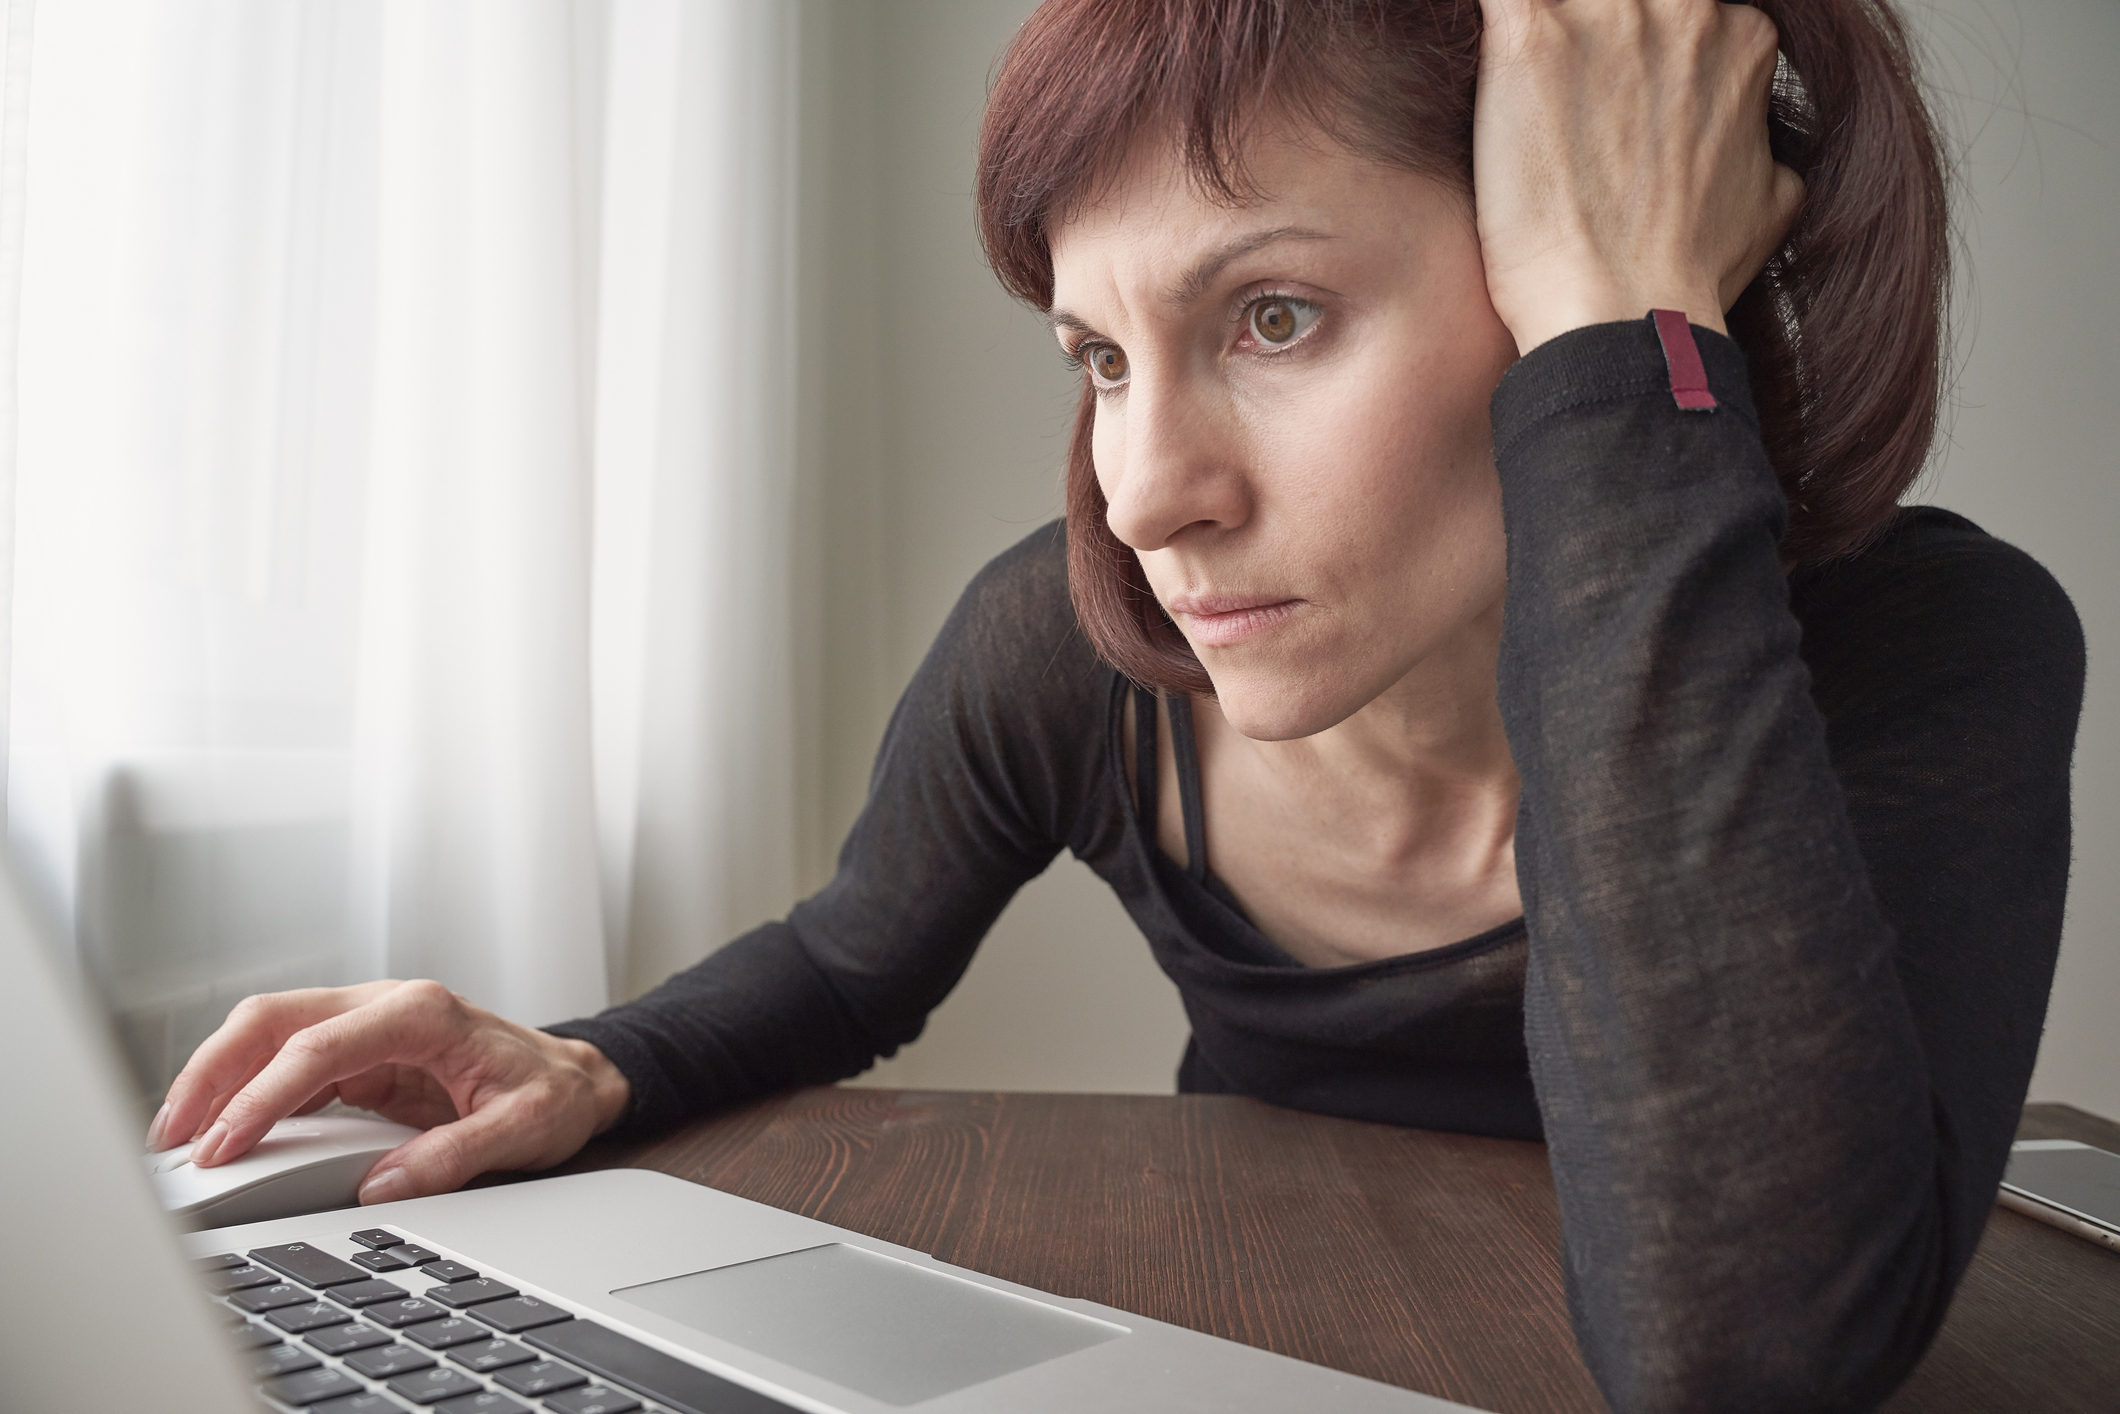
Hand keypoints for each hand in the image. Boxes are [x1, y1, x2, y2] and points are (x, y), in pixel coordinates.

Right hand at [146, 979, 630, 1203]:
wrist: (576, 1077)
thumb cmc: (553, 1093)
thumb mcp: (522, 1128)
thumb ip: (453, 1156)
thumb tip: (380, 1186)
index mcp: (423, 1014)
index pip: (319, 1047)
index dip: (263, 1095)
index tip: (227, 1145)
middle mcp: (387, 1005)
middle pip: (273, 1019)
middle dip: (213, 1073)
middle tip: (174, 1138)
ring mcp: (369, 1022)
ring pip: (268, 1031)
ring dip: (217, 1077)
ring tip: (178, 1136)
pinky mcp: (360, 1050)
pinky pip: (287, 1059)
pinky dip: (245, 1089)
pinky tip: (222, 1127)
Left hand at [1472, 0, 1804, 352]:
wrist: (1621, 314)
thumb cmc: (1684, 277)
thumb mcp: (1770, 199)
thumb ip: (1755, 143)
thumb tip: (1748, 146)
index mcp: (1740, 37)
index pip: (1670, 13)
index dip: (1626, 56)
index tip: (1598, 101)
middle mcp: (1683, 8)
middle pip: (1613, 1)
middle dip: (1581, 43)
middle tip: (1557, 105)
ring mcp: (1607, 15)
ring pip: (1555, 5)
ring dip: (1538, 47)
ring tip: (1521, 103)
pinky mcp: (1529, 37)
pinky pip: (1494, 1)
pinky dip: (1485, 25)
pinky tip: (1488, 67)